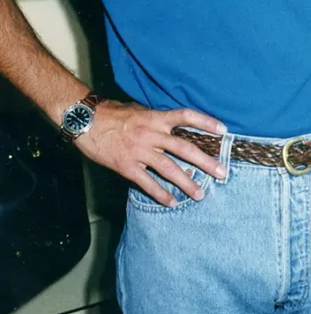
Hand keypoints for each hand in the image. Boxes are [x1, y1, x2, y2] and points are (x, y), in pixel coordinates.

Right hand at [74, 100, 226, 206]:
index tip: (223, 130)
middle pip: (185, 148)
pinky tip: (172, 202)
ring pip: (169, 168)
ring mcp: (139, 151)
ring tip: (200, 194)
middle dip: (206, 162)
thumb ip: (156, 120)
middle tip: (222, 172)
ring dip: (187, 183)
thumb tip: (172, 126)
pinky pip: (147, 182)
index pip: (186, 116)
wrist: (84, 119)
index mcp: (156, 117)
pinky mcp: (126, 165)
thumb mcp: (138, 110)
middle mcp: (151, 134)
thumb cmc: (111, 113)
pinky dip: (160, 194)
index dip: (206, 122)